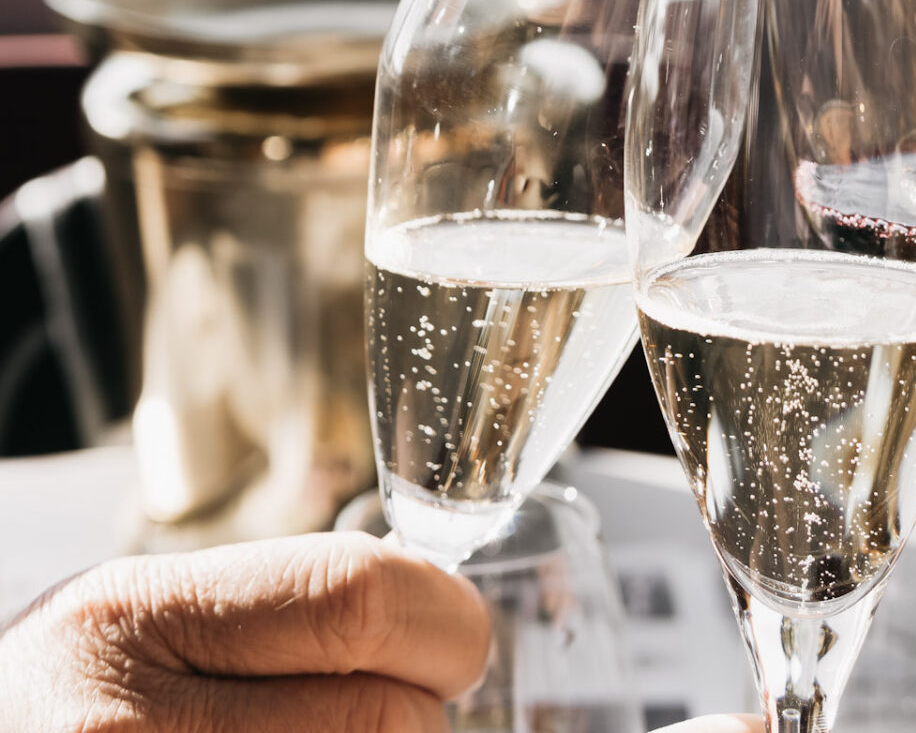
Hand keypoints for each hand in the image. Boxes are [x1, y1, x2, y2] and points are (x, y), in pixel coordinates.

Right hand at [0, 530, 490, 732]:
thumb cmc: (62, 711)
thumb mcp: (133, 625)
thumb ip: (265, 609)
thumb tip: (433, 612)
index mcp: (130, 623)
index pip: (357, 598)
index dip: (441, 617)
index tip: (452, 635)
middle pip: (385, 719)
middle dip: (418, 714)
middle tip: (390, 708)